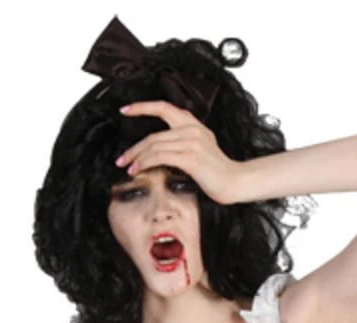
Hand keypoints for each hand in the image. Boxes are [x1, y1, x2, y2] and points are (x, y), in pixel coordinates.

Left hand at [115, 100, 242, 205]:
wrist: (235, 181)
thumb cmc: (217, 171)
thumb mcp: (200, 149)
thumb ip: (183, 143)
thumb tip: (160, 150)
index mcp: (193, 125)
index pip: (164, 108)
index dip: (142, 107)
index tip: (125, 110)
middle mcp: (192, 130)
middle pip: (153, 135)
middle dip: (133, 148)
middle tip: (121, 158)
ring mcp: (192, 143)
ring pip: (154, 146)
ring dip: (137, 158)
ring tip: (127, 167)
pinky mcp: (191, 158)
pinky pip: (161, 157)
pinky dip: (146, 163)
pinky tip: (138, 170)